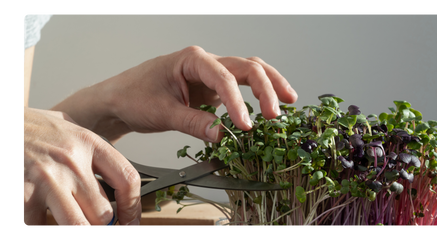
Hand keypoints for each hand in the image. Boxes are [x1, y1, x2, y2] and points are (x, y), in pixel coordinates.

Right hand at [21, 108, 140, 227]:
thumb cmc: (25, 127)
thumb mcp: (64, 125)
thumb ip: (88, 149)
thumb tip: (110, 177)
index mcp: (88, 143)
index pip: (127, 179)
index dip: (133, 209)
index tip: (130, 224)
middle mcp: (71, 161)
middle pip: (104, 213)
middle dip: (101, 228)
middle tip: (94, 227)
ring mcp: (46, 179)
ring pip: (78, 227)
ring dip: (78, 231)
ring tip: (70, 225)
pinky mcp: (22, 194)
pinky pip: (39, 227)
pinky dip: (43, 228)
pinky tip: (39, 220)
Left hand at [100, 46, 297, 141]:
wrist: (119, 99)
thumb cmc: (133, 97)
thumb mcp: (162, 113)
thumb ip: (194, 123)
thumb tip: (223, 135)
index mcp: (191, 59)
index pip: (224, 78)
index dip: (238, 103)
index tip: (246, 126)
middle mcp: (204, 62)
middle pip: (247, 67)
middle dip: (266, 88)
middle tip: (276, 113)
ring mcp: (209, 75)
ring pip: (248, 71)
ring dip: (269, 85)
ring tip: (288, 101)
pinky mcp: (210, 88)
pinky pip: (239, 87)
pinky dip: (256, 95)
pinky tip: (268, 105)